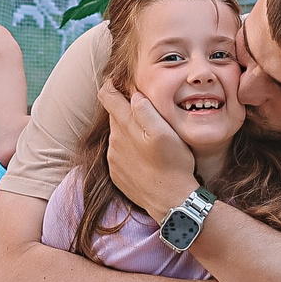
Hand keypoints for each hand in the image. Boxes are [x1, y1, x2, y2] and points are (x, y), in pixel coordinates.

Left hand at [97, 83, 198, 219]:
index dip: (111, 84)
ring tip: (149, 137)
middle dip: (124, 108)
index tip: (119, 81)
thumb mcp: (166, 131)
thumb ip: (146, 110)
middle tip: (144, 109)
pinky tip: (145, 156)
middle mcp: (115, 140)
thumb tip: (133, 94)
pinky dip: (129, 149)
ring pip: (117, 135)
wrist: (170, 201)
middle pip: (114, 115)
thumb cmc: (173, 164)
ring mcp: (114, 158)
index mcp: (126, 125)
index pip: (107, 96)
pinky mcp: (117, 173)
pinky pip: (119, 153)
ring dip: (128, 130)